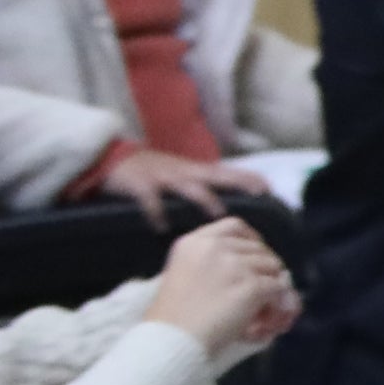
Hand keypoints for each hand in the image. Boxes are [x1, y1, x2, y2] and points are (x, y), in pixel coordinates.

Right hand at [88, 147, 263, 227]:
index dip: (249, 178)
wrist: (112, 157)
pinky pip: (150, 199)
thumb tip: (228, 209)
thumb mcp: (181, 174)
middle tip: (259, 193)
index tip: (270, 189)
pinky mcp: (140, 185)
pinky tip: (161, 226)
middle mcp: (184, 172)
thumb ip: (203, 185)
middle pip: (218, 176)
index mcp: (195, 172)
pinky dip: (156, 212)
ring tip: (219, 215)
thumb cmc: (152, 170)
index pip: (229, 172)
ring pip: (189, 187)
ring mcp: (163, 178)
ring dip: (205, 199)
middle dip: (240, 182)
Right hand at [149, 217, 297, 359]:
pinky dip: (279, 304)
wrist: (170, 341)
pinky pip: (279, 288)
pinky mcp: (251, 285)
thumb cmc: (173, 319)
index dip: (252, 239)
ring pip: (273, 267)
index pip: (234, 225)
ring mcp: (234, 265)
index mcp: (193, 243)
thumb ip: (212, 262)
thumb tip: (259, 265)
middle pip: (259, 249)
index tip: (257, 256)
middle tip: (263, 294)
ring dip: (274, 288)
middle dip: (264, 271)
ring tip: (263, 311)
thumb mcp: (184, 275)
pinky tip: (267, 319)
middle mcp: (214, 247)